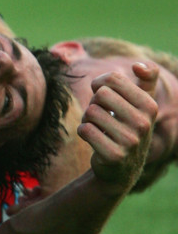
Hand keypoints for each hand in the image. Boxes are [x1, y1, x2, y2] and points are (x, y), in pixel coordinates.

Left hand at [77, 61, 157, 194]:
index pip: (112, 79)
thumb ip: (147, 79)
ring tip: (99, 129)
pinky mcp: (114, 156)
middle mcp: (144, 124)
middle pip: (101, 94)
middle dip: (94, 103)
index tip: (104, 95)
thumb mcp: (141, 102)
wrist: (120, 168)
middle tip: (102, 116)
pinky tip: (94, 140)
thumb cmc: (126, 127)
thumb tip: (138, 65)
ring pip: (91, 112)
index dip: (99, 85)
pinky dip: (83, 132)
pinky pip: (85, 130)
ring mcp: (130, 141)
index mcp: (150, 106)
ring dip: (88, 119)